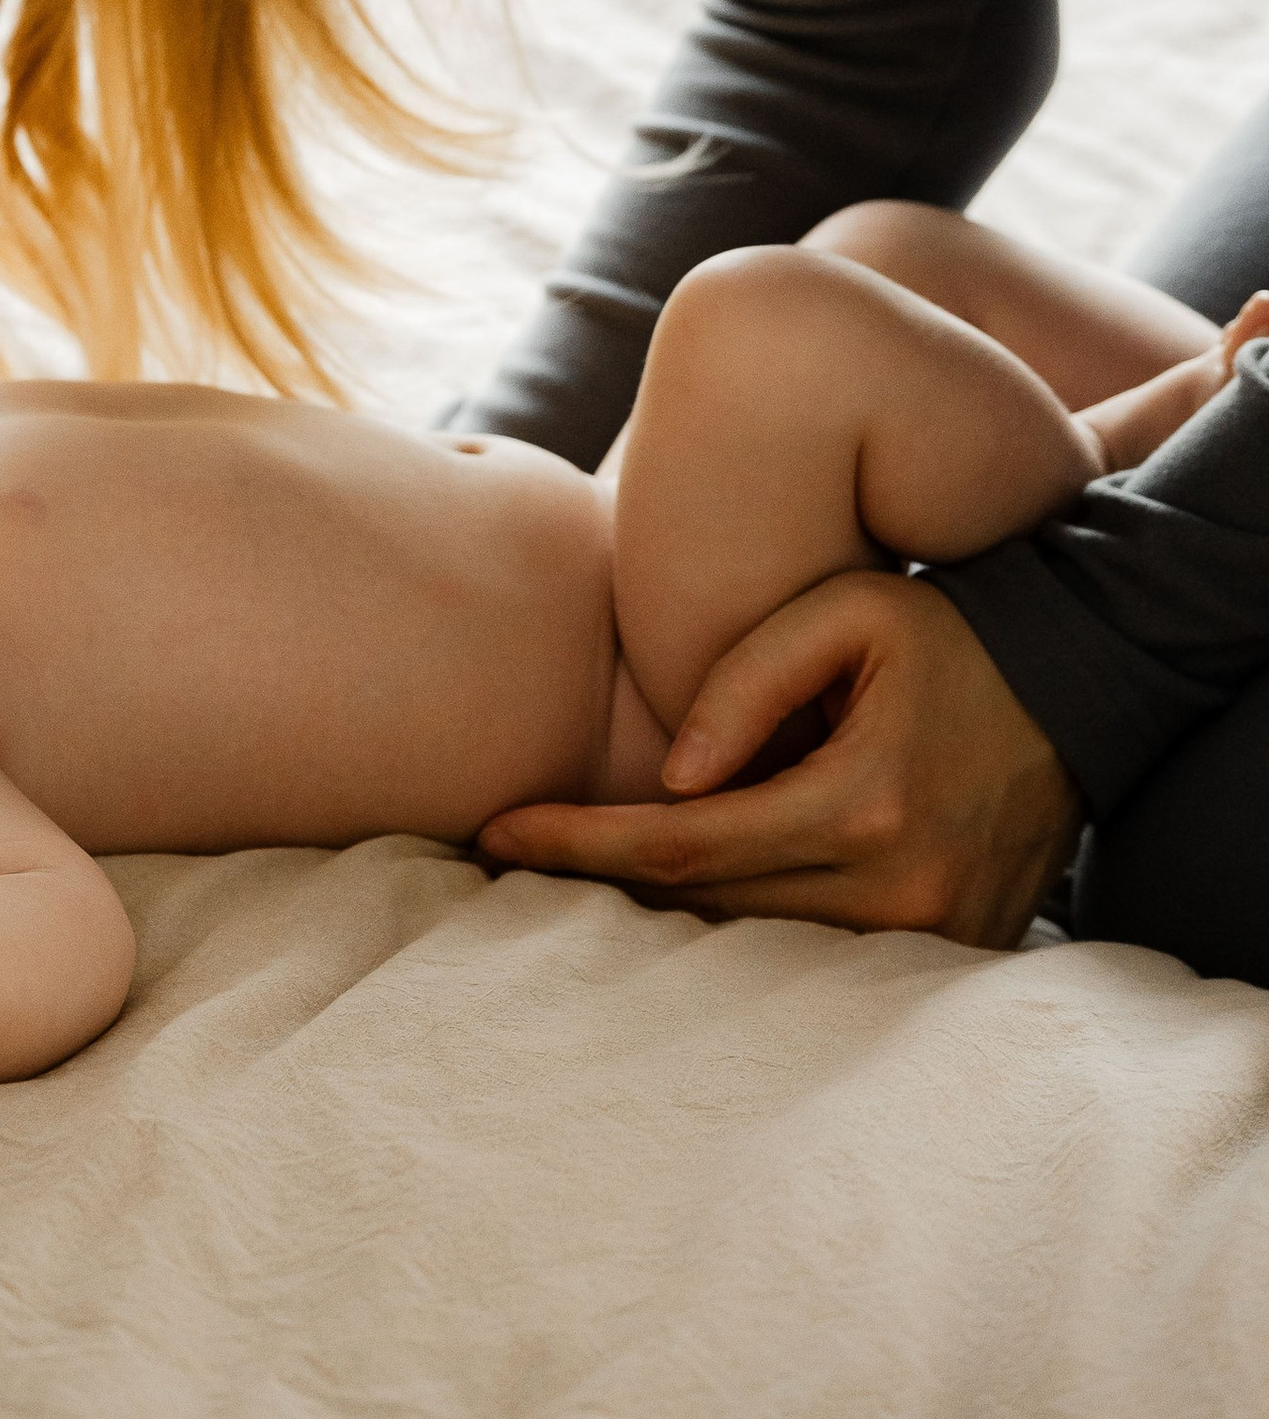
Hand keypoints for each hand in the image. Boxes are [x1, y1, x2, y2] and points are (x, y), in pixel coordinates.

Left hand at [476, 571, 1081, 948]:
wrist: (1079, 679)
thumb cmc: (943, 628)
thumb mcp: (844, 612)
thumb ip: (745, 682)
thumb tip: (671, 776)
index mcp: (858, 803)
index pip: (685, 847)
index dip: (581, 844)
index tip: (495, 833)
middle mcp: (897, 888)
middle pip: (712, 911)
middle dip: (603, 889)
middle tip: (504, 863)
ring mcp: (934, 933)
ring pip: (763, 950)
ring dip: (672, 922)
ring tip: (570, 886)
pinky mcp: (956, 949)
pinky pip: (828, 961)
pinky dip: (755, 934)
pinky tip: (684, 905)